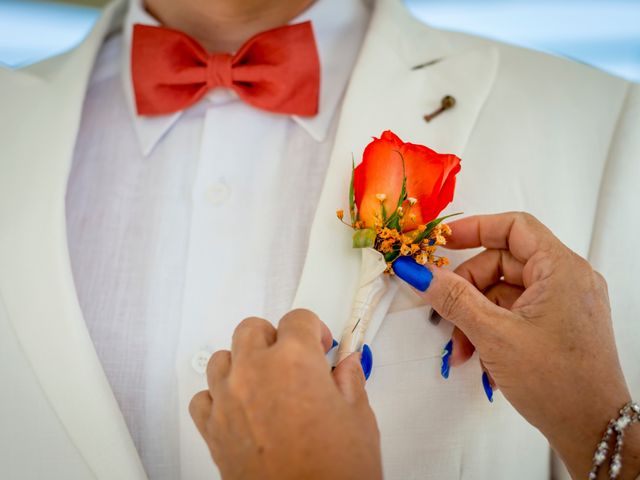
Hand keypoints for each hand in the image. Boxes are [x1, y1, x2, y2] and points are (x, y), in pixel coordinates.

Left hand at [189, 309, 381, 479]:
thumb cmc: (333, 475)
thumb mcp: (359, 420)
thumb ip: (350, 382)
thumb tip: (348, 367)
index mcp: (294, 360)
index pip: (298, 318)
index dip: (313, 329)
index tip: (320, 346)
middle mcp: (255, 372)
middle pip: (252, 328)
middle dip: (275, 337)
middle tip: (295, 359)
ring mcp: (228, 400)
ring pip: (223, 357)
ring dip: (243, 361)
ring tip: (266, 381)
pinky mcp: (212, 430)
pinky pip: (203, 397)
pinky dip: (218, 396)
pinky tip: (240, 407)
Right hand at [395, 212, 638, 478]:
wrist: (593, 431)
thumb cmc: (555, 380)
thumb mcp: (494, 335)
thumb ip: (453, 298)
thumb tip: (417, 271)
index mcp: (561, 268)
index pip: (514, 227)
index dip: (474, 228)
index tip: (441, 242)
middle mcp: (566, 279)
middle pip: (502, 263)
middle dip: (467, 290)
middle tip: (444, 314)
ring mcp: (563, 304)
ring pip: (504, 293)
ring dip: (475, 317)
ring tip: (461, 349)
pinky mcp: (558, 326)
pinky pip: (515, 313)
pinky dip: (492, 329)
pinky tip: (479, 357)